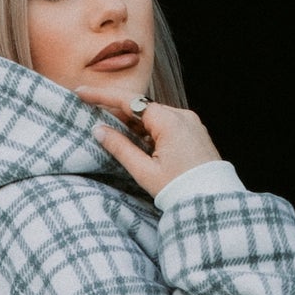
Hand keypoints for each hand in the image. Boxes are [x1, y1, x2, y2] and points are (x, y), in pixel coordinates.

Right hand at [80, 87, 221, 199]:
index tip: (81, 93)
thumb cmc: (180, 189)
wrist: (214, 201)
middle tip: (93, 119)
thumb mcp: (144, 171)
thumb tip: (99, 130)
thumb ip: (120, 148)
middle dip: (117, 113)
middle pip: (141, 108)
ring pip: (154, 117)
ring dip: (133, 124)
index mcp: (169, 121)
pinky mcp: (195, 133)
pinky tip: (139, 144)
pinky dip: (149, 130)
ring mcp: (191, 123)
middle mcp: (182, 116)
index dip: (102, 96)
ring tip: (115, 136)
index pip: (129, 101)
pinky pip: (167, 124)